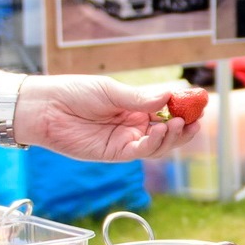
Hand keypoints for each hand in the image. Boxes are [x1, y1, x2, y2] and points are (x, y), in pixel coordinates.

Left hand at [14, 76, 180, 160]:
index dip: (183, 110)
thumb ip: (139, 98)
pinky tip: (158, 130)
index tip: (199, 104)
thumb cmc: (74, 92)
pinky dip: (152, 144)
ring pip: (157, 145)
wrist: (46, 107)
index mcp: (134, 107)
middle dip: (183, 128)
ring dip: (170, 137)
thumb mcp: (110, 91)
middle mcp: (132, 126)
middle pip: (166, 132)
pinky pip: (139, 152)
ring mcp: (124, 141)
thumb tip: (169, 96)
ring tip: (175, 124)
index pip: (166, 111)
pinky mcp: (113, 154)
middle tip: (195, 120)